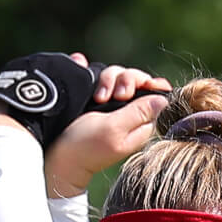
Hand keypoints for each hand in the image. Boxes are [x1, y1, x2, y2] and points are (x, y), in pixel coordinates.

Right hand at [42, 54, 171, 196]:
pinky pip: (98, 78)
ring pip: (118, 77)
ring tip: (97, 96)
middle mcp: (129, 113)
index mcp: (141, 123)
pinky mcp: (95, 102)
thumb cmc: (85, 146)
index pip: (154, 93)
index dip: (144, 84)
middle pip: (136, 81)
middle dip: (123, 80)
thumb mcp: (114, 129)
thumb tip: (164, 100)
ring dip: (107, 79)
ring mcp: (112, 107)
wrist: (56, 157)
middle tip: (107, 96)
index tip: (125, 93)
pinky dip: (92, 71)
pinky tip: (82, 63)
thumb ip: (139, 113)